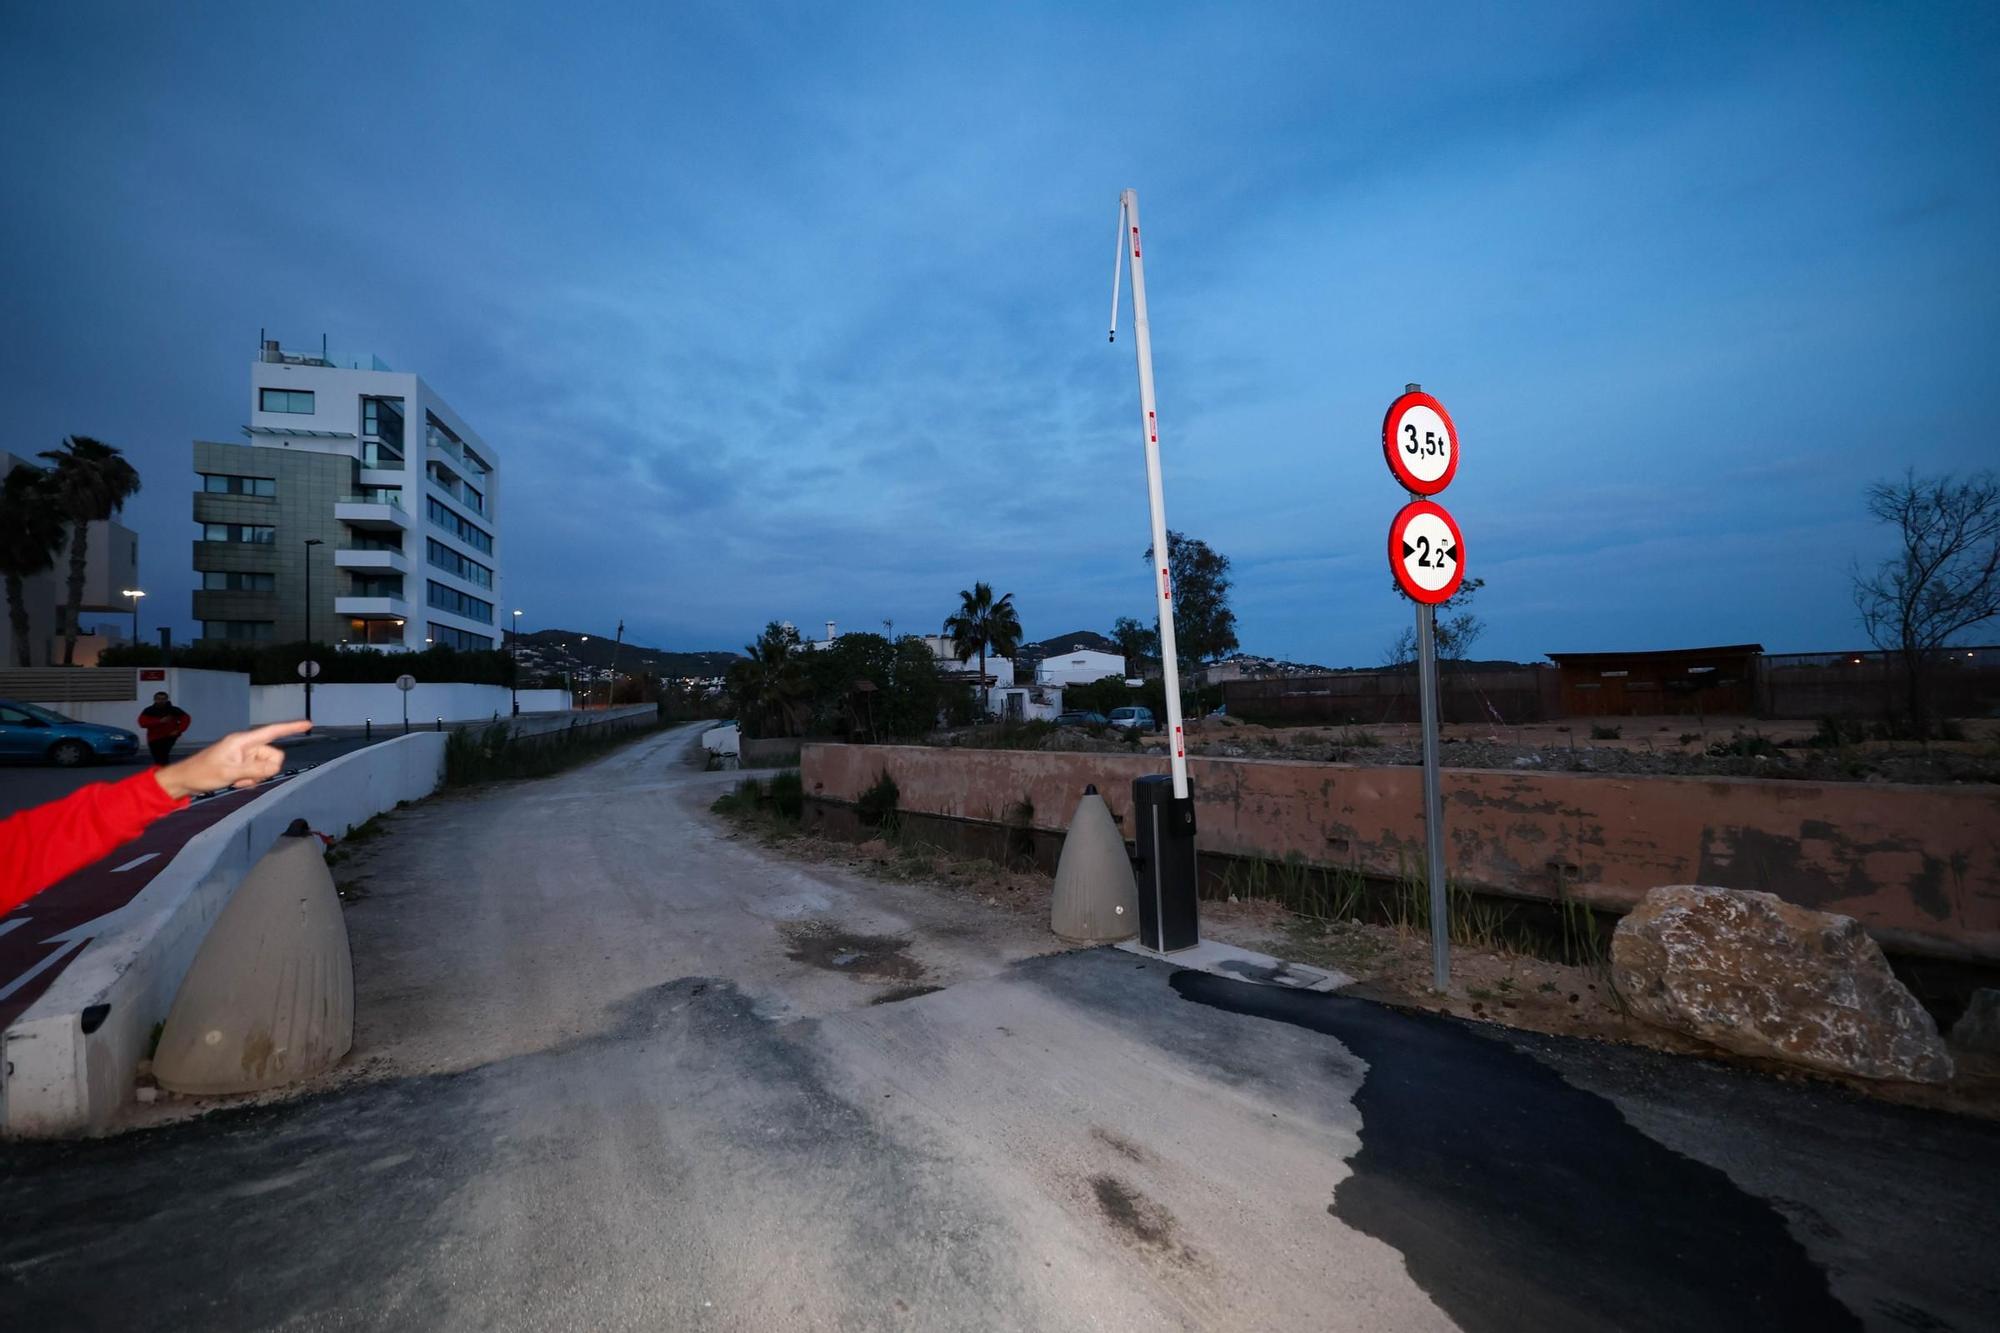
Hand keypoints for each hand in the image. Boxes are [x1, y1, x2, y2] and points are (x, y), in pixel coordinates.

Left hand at [154, 721, 312, 799]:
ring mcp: (244, 756)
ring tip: (237, 781)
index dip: (291, 728)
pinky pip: (257, 773)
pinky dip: (250, 780)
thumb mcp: (229, 773)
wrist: (184, 780)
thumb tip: (275, 768)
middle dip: (264, 770)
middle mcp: (246, 746)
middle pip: (273, 756)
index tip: (308, 724)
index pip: (272, 731)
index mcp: (243, 741)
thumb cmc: (203, 773)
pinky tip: (236, 782)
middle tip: (245, 778)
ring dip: (255, 777)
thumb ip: (254, 770)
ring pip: (266, 767)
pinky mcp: (242, 765)